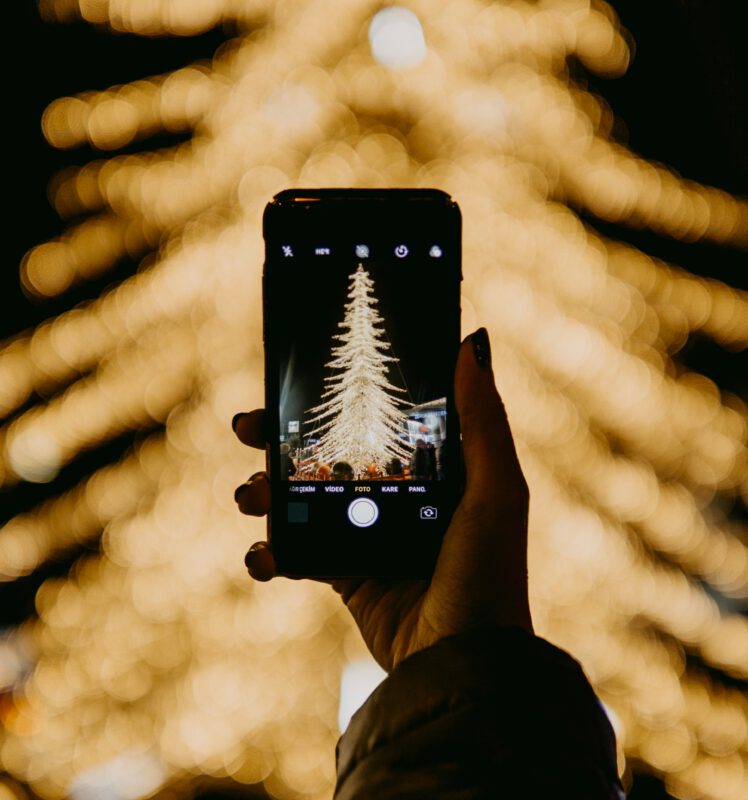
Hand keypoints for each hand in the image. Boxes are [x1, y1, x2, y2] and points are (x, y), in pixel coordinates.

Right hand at [233, 328, 531, 670]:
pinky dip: (269, 552)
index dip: (336, 401)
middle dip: (282, 441)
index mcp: (431, 471)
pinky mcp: (345, 574)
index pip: (375, 422)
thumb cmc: (488, 572)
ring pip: (302, 499)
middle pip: (328, 454)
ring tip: (250, 494)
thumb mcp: (496, 489)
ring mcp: (367, 535)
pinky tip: (264, 553)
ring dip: (265, 492)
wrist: (461, 661)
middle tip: (250, 428)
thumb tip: (473, 341)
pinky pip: (296, 553)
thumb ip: (482, 420)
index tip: (298, 381)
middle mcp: (396, 497)